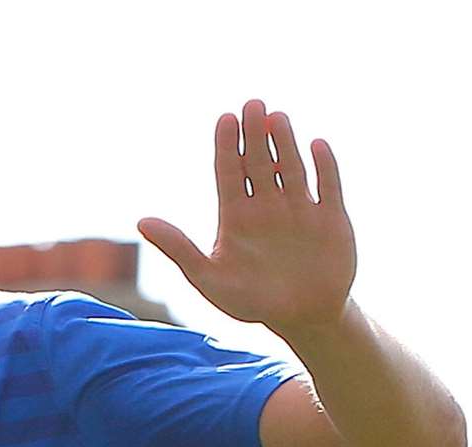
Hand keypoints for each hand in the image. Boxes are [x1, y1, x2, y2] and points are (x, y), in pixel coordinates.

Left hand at [138, 99, 356, 336]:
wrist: (301, 318)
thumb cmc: (250, 300)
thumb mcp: (207, 277)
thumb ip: (177, 247)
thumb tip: (140, 220)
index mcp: (236, 217)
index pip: (229, 172)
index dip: (227, 146)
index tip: (224, 119)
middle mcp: (267, 206)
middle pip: (260, 162)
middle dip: (255, 134)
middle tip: (251, 104)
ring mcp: (300, 210)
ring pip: (291, 168)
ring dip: (285, 143)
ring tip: (277, 117)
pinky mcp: (331, 219)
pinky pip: (328, 186)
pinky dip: (325, 167)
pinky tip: (317, 144)